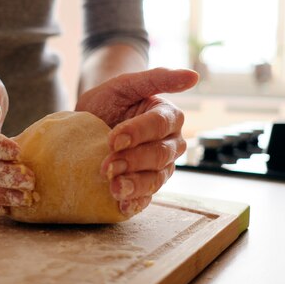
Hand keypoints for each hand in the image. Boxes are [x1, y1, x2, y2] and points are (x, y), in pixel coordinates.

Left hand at [75, 68, 198, 215]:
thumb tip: (193, 76)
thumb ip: (157, 78)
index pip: (160, 125)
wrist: (91, 119)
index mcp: (169, 117)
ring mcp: (160, 167)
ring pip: (155, 179)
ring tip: (113, 189)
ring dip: (135, 185)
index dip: (138, 133)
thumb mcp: (126, 84)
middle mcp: (170, 143)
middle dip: (133, 161)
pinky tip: (122, 206)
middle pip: (159, 155)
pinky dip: (135, 203)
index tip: (113, 139)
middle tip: (106, 166)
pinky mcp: (147, 186)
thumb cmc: (111, 99)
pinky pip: (147, 197)